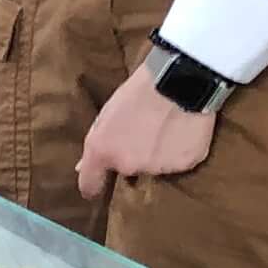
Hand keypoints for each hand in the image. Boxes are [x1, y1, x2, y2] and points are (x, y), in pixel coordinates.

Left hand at [76, 72, 218, 201]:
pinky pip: (181, 162)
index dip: (93, 187)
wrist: (178, 79)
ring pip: (156, 167)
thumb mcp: (106, 114)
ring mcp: (158, 167)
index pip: (90, 184)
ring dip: (159, 153)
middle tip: (145, 131)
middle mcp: (129, 165)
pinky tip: (182, 129)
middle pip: (129, 170)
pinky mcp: (185, 163)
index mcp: (103, 152)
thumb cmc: (138, 91)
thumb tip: (81, 167)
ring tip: (166, 127)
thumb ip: (96, 144)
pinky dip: (181, 150)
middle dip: (134, 157)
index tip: (96, 188)